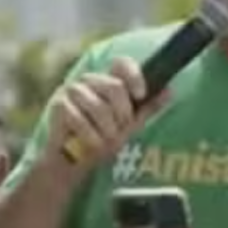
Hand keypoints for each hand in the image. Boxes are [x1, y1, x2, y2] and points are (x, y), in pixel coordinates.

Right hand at [46, 57, 167, 167]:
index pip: (121, 64)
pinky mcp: (58, 105)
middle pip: (114, 86)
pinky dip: (91, 136)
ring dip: (106, 130)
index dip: (133, 75)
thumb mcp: (128, 126)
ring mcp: (71, 90)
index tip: (140, 94)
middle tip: (120, 131)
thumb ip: (146, 108)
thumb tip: (170, 90)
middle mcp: (88, 81)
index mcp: (106, 81)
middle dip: (122, 114)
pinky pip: (80, 119)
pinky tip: (91, 144)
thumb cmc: (100, 141)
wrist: (72, 163)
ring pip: (98, 106)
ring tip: (104, 141)